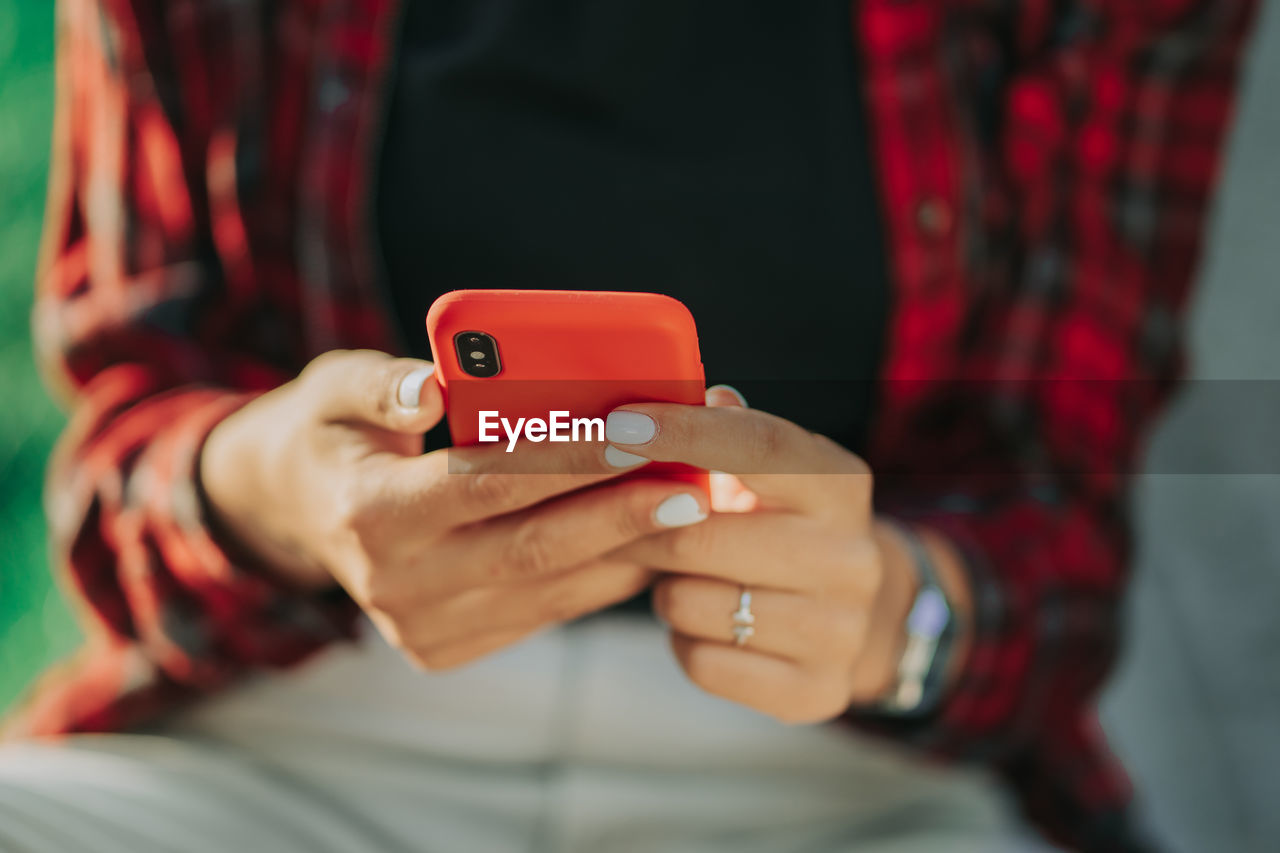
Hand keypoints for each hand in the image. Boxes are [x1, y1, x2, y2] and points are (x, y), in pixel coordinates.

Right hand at [199, 349, 709, 669]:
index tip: (639, 432)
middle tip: (694, 484)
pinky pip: (544, 613)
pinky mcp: (448, 647)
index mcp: (368, 513)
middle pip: (532, 549)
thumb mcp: (335, 387)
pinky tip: (646, 538)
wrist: (298, 509)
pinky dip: (601, 577)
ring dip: (625, 551)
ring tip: (688, 508)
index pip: (485, 483)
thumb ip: (383, 385)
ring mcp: (423, 627)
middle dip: (621, 516)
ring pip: (549, 590)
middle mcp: (395, 583)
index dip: (566, 460)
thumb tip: (433, 387)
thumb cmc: (333, 431)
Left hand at [606, 388, 970, 723]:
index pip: (757, 447)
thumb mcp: (776, 469)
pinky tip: (705, 623)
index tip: (618, 425)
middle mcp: (851, 558)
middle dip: (639, 526)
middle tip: (613, 518)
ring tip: (682, 575)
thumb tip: (696, 394)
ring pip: (691, 604)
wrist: (859, 614)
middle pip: (701, 537)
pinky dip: (685, 641)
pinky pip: (703, 662)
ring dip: (665, 588)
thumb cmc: (787, 522)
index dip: (682, 434)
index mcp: (841, 485)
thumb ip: (730, 433)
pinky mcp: (816, 692)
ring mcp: (840, 631)